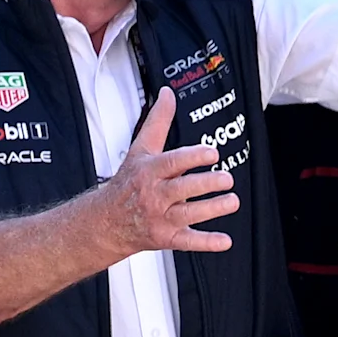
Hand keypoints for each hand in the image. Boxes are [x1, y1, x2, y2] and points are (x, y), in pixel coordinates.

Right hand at [98, 89, 236, 256]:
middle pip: (182, 189)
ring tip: (232, 201)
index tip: (211, 153)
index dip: (192, 157)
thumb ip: (158, 121)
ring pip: (189, 215)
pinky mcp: (167, 238)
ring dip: (213, 209)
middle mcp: (155, 195)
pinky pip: (188, 242)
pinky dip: (207, 243)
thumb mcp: (140, 149)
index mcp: (150, 172)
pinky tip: (225, 240)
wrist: (106, 222)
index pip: (171, 162)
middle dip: (205, 184)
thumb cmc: (127, 183)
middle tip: (226, 178)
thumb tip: (168, 93)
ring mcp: (161, 218)